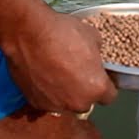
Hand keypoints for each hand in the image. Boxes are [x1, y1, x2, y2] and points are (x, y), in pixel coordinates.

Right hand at [2, 7, 117, 114]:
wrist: (29, 33)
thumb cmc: (62, 33)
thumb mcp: (93, 37)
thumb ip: (97, 54)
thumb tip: (93, 57)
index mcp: (96, 88)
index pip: (109, 96)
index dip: (105, 84)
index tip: (99, 76)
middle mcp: (77, 102)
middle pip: (86, 102)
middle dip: (83, 90)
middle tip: (76, 71)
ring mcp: (55, 105)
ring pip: (65, 103)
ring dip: (64, 92)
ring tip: (57, 72)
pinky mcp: (35, 103)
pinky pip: (46, 100)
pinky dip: (46, 91)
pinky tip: (43, 74)